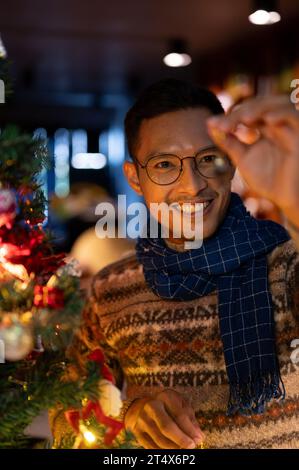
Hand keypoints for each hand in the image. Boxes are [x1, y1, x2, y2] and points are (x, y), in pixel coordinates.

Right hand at [124, 389, 203, 448]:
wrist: (141, 406)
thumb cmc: (167, 406)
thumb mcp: (180, 405)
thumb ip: (190, 419)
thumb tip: (199, 437)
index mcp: (165, 397)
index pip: (179, 415)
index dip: (190, 429)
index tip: (199, 439)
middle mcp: (152, 406)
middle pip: (166, 427)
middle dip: (181, 439)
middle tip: (191, 446)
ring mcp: (143, 419)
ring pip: (159, 439)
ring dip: (174, 448)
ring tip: (183, 449)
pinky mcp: (137, 432)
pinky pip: (151, 447)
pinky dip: (163, 451)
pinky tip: (172, 451)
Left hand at [207, 95, 298, 226]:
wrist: (287, 198)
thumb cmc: (268, 180)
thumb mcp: (243, 159)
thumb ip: (229, 142)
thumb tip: (210, 124)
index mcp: (264, 127)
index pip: (247, 111)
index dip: (231, 116)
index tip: (213, 125)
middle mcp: (278, 123)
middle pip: (260, 104)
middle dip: (241, 112)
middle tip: (225, 125)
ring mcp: (290, 127)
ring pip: (278, 103)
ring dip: (260, 108)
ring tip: (244, 118)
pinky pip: (295, 116)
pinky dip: (282, 114)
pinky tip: (268, 120)